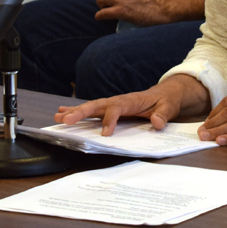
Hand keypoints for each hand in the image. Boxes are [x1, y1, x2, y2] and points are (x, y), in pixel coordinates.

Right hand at [54, 75, 208, 135]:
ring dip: (74, 112)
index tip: (105, 134)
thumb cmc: (166, 101)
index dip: (110, 120)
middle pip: (97, 105)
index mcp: (132, 101)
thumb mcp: (169, 107)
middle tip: (64, 120)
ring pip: (91, 107)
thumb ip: (163, 115)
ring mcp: (113, 104)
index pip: (117, 108)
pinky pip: (92, 110)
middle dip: (81, 112)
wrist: (166, 94)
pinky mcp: (110, 109)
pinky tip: (62, 114)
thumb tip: (156, 122)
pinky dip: (77, 111)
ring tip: (57, 117)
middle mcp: (119, 101)